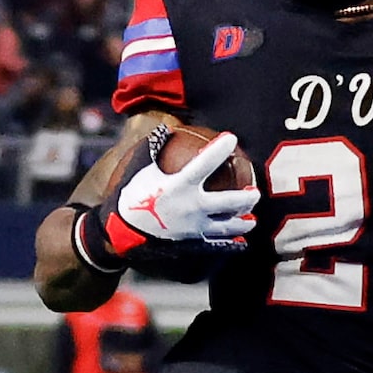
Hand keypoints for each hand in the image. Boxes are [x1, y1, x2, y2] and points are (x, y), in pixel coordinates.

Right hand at [106, 129, 258, 257]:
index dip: (220, 149)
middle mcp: (193, 206)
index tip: (232, 138)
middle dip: (247, 197)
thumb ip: (153, 148)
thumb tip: (165, 129)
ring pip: (228, 226)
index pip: (206, 163)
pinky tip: (238, 243)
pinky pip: (216, 244)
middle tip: (253, 192)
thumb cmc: (128, 198)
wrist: (119, 234)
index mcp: (180, 185)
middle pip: (230, 202)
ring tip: (250, 220)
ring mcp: (194, 228)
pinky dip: (229, 243)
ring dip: (242, 221)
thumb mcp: (137, 168)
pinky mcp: (192, 244)